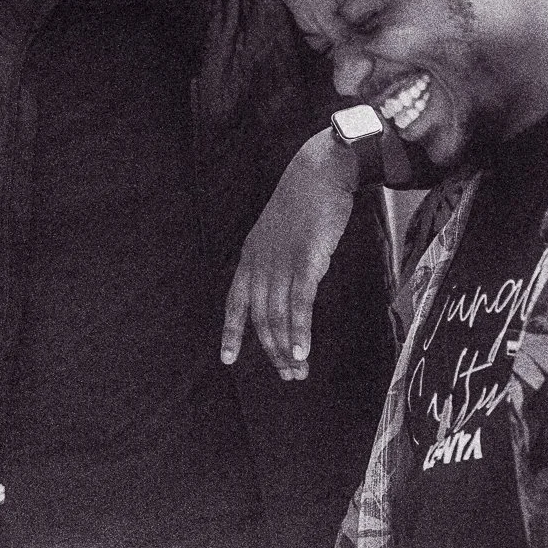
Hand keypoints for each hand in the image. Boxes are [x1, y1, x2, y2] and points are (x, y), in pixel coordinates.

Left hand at [221, 130, 359, 379]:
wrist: (319, 172)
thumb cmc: (304, 200)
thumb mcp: (278, 231)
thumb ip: (276, 258)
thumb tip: (285, 283)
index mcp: (251, 257)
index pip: (235, 303)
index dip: (232, 332)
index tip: (228, 359)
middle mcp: (261, 264)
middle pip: (261, 318)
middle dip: (272, 350)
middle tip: (287, 375)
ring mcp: (282, 263)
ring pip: (278, 316)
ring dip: (287, 348)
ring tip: (297, 371)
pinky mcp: (306, 261)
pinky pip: (300, 304)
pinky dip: (301, 331)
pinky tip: (304, 352)